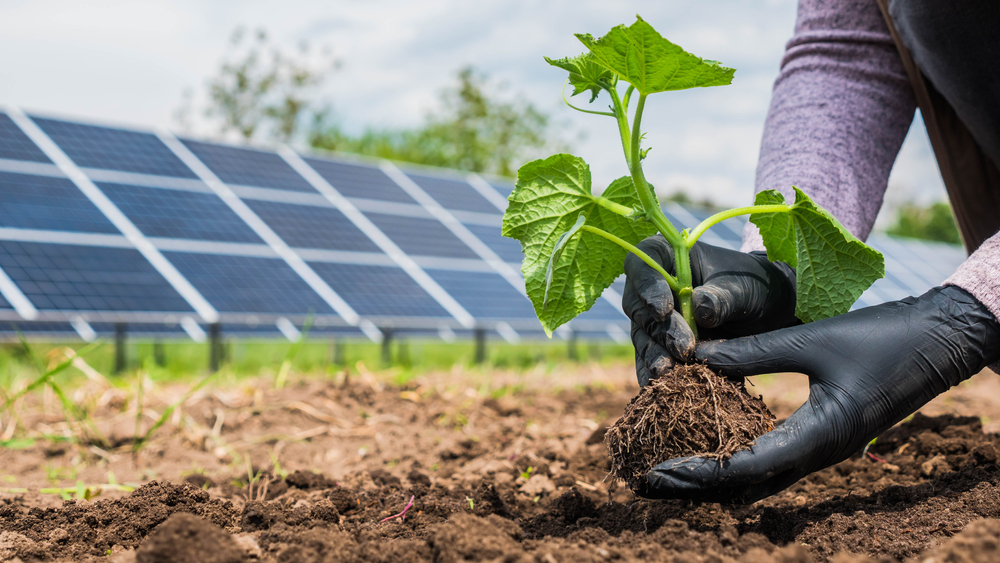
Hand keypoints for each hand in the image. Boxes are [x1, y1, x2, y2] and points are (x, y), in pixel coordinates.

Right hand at [623, 236, 798, 386]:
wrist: (769, 313)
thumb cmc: (756, 286)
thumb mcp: (746, 287)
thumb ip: (723, 296)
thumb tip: (699, 307)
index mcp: (669, 257)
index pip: (642, 263)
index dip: (646, 286)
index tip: (664, 309)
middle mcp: (654, 286)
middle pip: (639, 306)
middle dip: (660, 330)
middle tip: (685, 349)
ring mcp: (653, 318)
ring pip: (642, 337)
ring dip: (655, 356)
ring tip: (671, 374)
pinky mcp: (660, 346)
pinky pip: (650, 362)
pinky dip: (655, 377)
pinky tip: (661, 392)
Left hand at [639, 286, 999, 503]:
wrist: (938, 342)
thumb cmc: (880, 339)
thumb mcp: (811, 341)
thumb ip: (753, 352)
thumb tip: (697, 355)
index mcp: (818, 438)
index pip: (745, 468)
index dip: (697, 473)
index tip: (657, 472)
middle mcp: (817, 454)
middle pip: (746, 486)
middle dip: (697, 486)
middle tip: (648, 482)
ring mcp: (821, 449)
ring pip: (759, 478)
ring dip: (715, 478)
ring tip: (670, 471)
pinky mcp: (823, 438)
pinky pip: (773, 460)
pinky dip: (737, 461)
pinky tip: (711, 448)